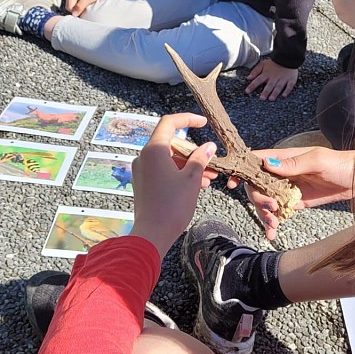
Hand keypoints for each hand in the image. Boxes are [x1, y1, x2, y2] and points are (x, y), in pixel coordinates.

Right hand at [66, 0, 115, 16]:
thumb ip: (80, 6)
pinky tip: (88, 5)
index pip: (69, 7)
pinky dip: (82, 6)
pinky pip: (78, 4)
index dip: (75, 12)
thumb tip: (74, 14)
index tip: (83, 13)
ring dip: (80, 9)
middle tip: (86, 10)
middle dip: (77, 10)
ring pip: (74, 6)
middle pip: (70, 7)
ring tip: (88, 6)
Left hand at [130, 113, 216, 258]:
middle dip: (193, 151)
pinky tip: (196, 185)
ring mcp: (142, 170)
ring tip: (208, 178)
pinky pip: (163, 171)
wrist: (152, 234)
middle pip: (171, 143)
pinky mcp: (143, 183)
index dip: (187, 119)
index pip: (169, 123)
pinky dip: (179, 174)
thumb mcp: (192, 179)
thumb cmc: (172, 206)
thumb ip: (200, 158)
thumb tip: (208, 146)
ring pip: (169, 159)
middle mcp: (144, 157)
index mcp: (154, 150)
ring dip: (189, 165)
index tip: (203, 123)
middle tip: (212, 163)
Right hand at [226, 147, 354, 239]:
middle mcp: (282, 173)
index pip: (255, 161)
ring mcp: (288, 189)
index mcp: (284, 158)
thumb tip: (267, 163)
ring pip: (265, 201)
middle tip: (271, 208)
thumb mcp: (318, 161)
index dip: (241, 170)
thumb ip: (293, 164)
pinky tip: (272, 233)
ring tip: (273, 223)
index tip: (233, 182)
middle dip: (257, 198)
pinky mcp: (296, 202)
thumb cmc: (342, 164)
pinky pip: (279, 212)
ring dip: (264, 213)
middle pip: (256, 185)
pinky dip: (273, 222)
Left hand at [245, 59, 297, 100]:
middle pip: (269, 85)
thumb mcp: (262, 64)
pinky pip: (289, 86)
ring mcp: (283, 79)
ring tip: (271, 98)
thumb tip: (248, 78)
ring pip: (278, 87)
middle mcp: (274, 77)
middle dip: (265, 92)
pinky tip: (284, 95)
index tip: (247, 91)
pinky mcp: (291, 80)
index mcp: (266, 74)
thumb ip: (255, 71)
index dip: (252, 86)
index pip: (258, 80)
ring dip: (275, 93)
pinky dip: (287, 90)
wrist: (287, 56)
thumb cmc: (274, 63)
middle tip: (262, 98)